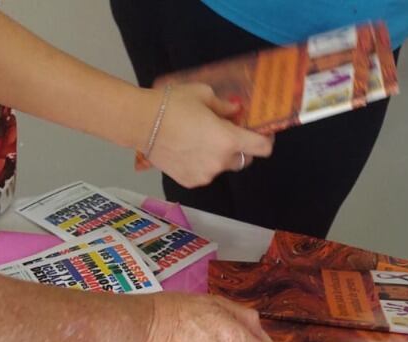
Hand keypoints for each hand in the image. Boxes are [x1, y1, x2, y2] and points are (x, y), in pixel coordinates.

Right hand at [147, 83, 273, 187]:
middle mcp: (220, 161)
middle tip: (227, 134)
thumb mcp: (203, 95)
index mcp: (228, 139)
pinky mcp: (191, 180)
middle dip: (241, 148)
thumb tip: (235, 111)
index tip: (262, 134)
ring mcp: (205, 174)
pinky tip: (189, 149)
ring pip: (223, 167)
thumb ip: (225, 106)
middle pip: (245, 159)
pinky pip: (205, 173)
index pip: (262, 148)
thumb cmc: (172, 105)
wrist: (141, 122)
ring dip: (220, 156)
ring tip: (201, 140)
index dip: (266, 140)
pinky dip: (203, 163)